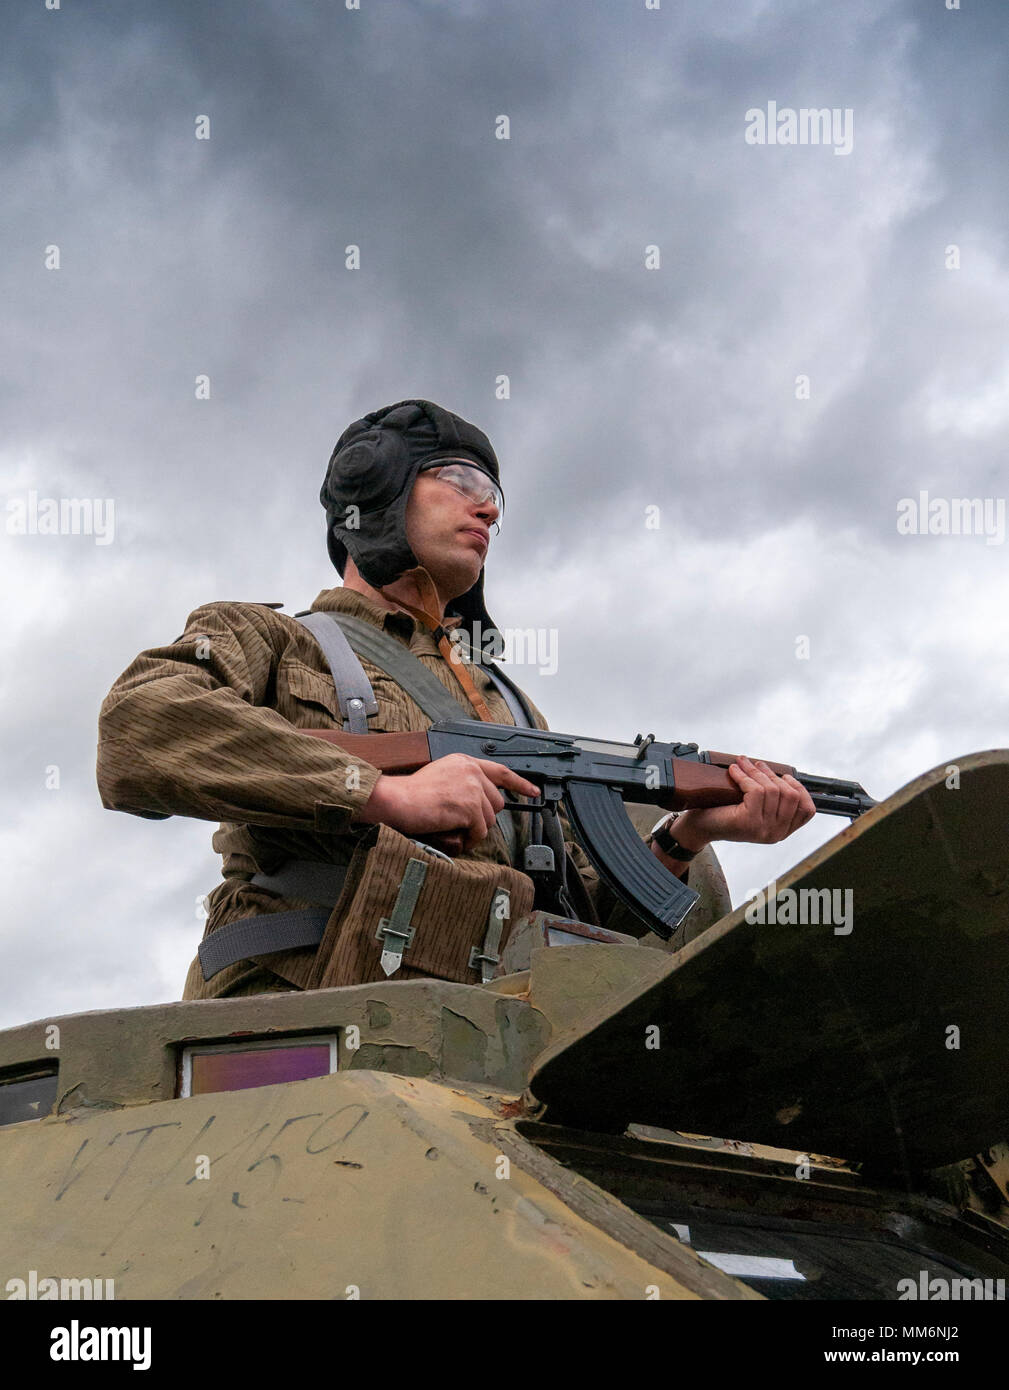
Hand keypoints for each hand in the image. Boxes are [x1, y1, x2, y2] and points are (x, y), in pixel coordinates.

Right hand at [354, 754, 539, 854]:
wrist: (397, 800)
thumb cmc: (411, 794)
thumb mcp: (441, 776)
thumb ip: (463, 782)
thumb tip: (480, 802)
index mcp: (465, 762)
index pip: (501, 771)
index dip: (520, 783)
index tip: (533, 791)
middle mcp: (472, 771)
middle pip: (496, 802)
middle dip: (483, 817)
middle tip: (464, 824)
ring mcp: (472, 788)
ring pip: (489, 819)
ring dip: (474, 829)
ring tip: (454, 829)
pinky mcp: (469, 807)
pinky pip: (479, 831)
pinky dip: (469, 838)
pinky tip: (455, 835)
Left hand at [672, 756, 816, 848]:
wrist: (701, 826)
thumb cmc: (726, 813)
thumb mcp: (756, 807)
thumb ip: (773, 798)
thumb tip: (784, 774)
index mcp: (782, 831)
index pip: (807, 811)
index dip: (800, 789)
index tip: (785, 776)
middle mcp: (776, 833)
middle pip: (790, 795)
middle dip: (773, 775)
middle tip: (756, 764)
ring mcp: (764, 830)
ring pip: (771, 790)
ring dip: (756, 771)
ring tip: (743, 762)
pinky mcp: (749, 822)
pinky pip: (755, 790)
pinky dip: (744, 776)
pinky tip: (734, 770)